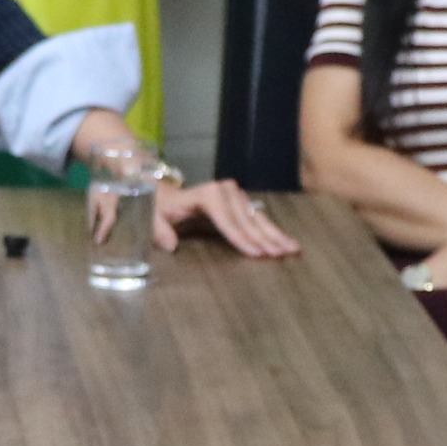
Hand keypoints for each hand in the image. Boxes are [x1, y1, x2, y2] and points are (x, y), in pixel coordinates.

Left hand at [137, 178, 300, 258]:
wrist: (165, 192)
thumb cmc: (160, 207)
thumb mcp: (153, 217)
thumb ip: (160, 231)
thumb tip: (170, 245)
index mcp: (208, 195)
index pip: (228, 221)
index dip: (242, 238)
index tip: (256, 253)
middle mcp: (225, 191)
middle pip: (248, 220)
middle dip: (266, 238)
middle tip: (284, 253)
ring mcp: (235, 195)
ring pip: (257, 219)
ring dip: (275, 235)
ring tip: (293, 248)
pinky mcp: (240, 201)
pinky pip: (257, 218)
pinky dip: (272, 231)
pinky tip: (286, 241)